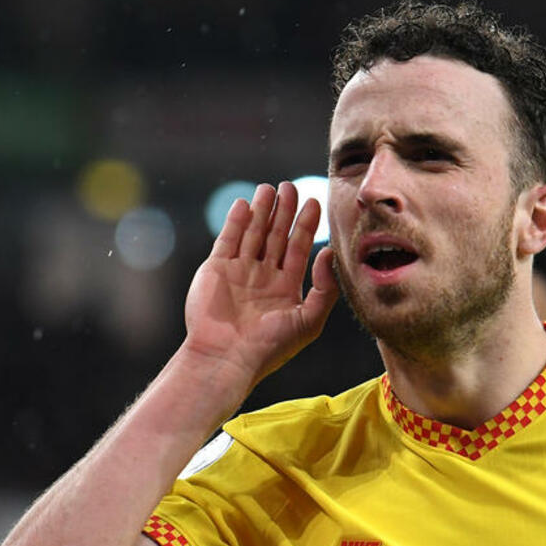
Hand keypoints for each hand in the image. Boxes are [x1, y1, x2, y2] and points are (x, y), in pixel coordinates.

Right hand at [182, 181, 338, 389]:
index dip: (306, 225)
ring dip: (262, 211)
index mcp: (285, 288)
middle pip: (276, 236)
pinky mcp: (216, 269)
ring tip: (270, 189)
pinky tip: (245, 204)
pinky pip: (227, 239)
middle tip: (291, 187)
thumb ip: (325, 289)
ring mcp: (239, 272)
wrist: (227, 358)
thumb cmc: (270, 346)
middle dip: (284, 212)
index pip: (299, 249)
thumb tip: (328, 253)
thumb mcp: (309, 321)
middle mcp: (263, 277)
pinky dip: (235, 221)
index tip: (315, 202)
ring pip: (253, 233)